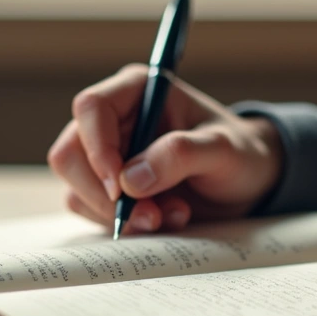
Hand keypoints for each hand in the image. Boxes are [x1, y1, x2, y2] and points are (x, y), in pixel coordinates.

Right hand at [48, 64, 282, 232]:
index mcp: (137, 91)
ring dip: (119, 214)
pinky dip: (125, 224)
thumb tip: (130, 179)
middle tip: (148, 216)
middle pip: (70, 153)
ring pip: (76, 187)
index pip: (92, 108)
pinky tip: (164, 218)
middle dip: (103, 194)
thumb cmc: (239, 153)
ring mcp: (107, 155)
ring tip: (169, 215)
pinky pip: (91, 210)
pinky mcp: (107, 187)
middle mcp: (114, 120)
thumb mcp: (223, 150)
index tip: (119, 187)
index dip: (97, 147)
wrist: (246, 184)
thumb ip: (181, 154)